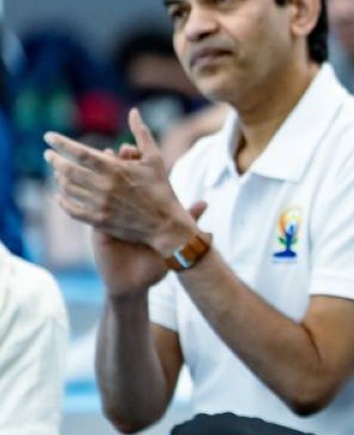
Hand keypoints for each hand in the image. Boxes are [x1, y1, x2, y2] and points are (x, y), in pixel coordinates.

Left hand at [45, 109, 198, 257]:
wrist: (166, 224)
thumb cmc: (161, 189)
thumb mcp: (155, 158)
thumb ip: (142, 134)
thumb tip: (134, 111)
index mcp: (116, 169)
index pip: (80, 152)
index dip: (60, 143)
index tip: (48, 137)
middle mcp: (105, 186)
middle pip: (67, 170)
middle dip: (54, 160)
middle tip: (49, 155)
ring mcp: (100, 205)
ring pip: (67, 189)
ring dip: (59, 179)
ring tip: (59, 172)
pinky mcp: (99, 221)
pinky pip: (71, 209)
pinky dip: (62, 201)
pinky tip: (60, 195)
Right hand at [84, 144, 207, 298]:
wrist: (136, 284)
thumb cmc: (155, 261)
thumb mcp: (173, 240)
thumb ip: (188, 219)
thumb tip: (204, 203)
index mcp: (141, 210)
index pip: (137, 180)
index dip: (135, 164)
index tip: (134, 150)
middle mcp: (123, 211)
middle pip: (116, 181)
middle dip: (115, 164)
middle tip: (119, 150)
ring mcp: (108, 220)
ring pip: (97, 193)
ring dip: (93, 177)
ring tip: (95, 162)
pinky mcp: (96, 232)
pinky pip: (83, 213)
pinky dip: (77, 200)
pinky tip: (69, 189)